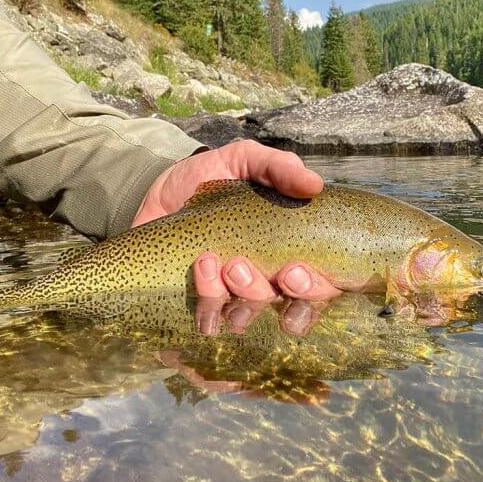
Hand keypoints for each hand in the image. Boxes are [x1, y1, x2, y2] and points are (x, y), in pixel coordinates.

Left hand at [134, 140, 341, 302]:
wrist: (160, 189)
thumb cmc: (212, 175)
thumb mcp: (246, 160)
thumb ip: (280, 168)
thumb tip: (314, 185)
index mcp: (292, 251)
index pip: (322, 287)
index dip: (315, 290)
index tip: (292, 270)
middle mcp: (270, 280)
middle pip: (290, 311)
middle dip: (268, 294)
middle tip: (242, 266)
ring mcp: (235, 296)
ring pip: (248, 317)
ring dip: (234, 294)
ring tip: (210, 260)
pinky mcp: (200, 303)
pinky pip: (212, 321)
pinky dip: (207, 302)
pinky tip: (198, 269)